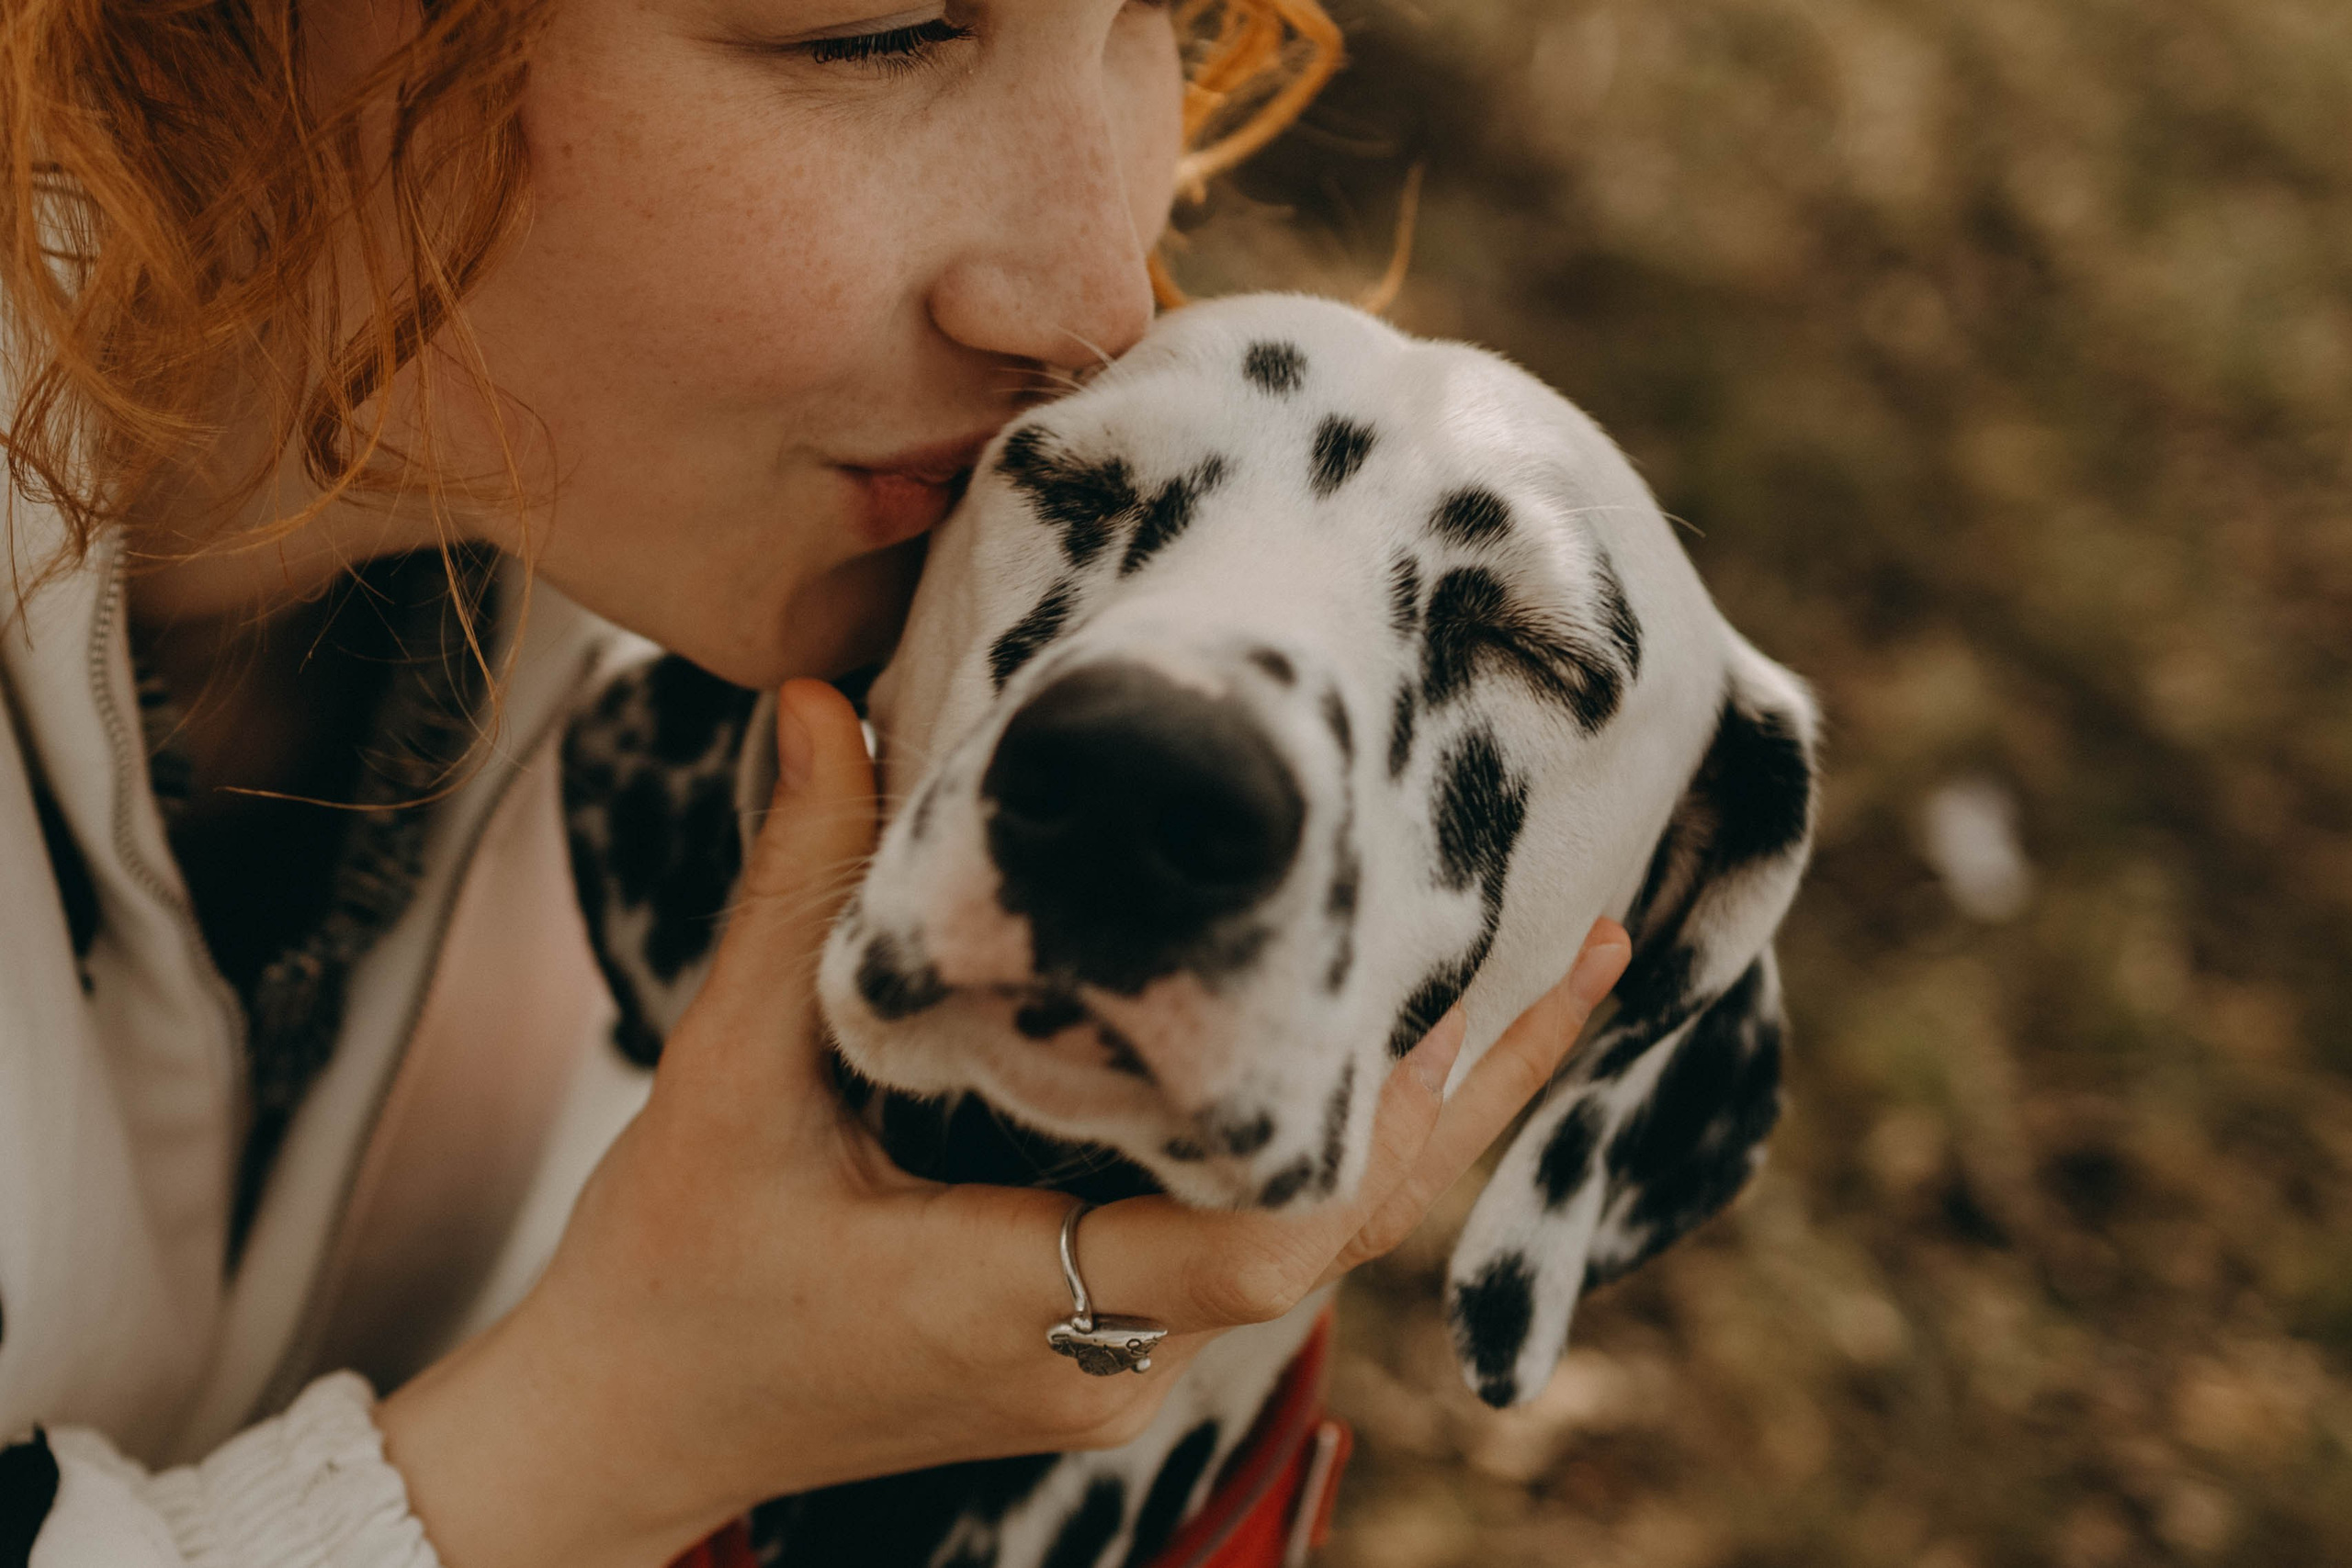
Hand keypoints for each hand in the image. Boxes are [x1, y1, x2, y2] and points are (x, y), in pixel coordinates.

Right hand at [379, 680, 1628, 1567]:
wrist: (627, 1430)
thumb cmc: (668, 1272)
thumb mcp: (727, 1070)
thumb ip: (798, 886)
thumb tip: (834, 698)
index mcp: (1021, 1302)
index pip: (1261, 1251)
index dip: (1384, 1132)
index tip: (1477, 1005)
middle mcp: (1103, 1361)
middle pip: (1337, 1236)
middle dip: (1471, 1104)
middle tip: (1586, 955)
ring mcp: (1112, 1370)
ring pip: (1309, 1247)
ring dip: (1414, 1124)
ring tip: (1520, 981)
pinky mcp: (1099, 1351)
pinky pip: (1253, 1251)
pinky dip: (1329, 1152)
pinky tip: (1371, 1056)